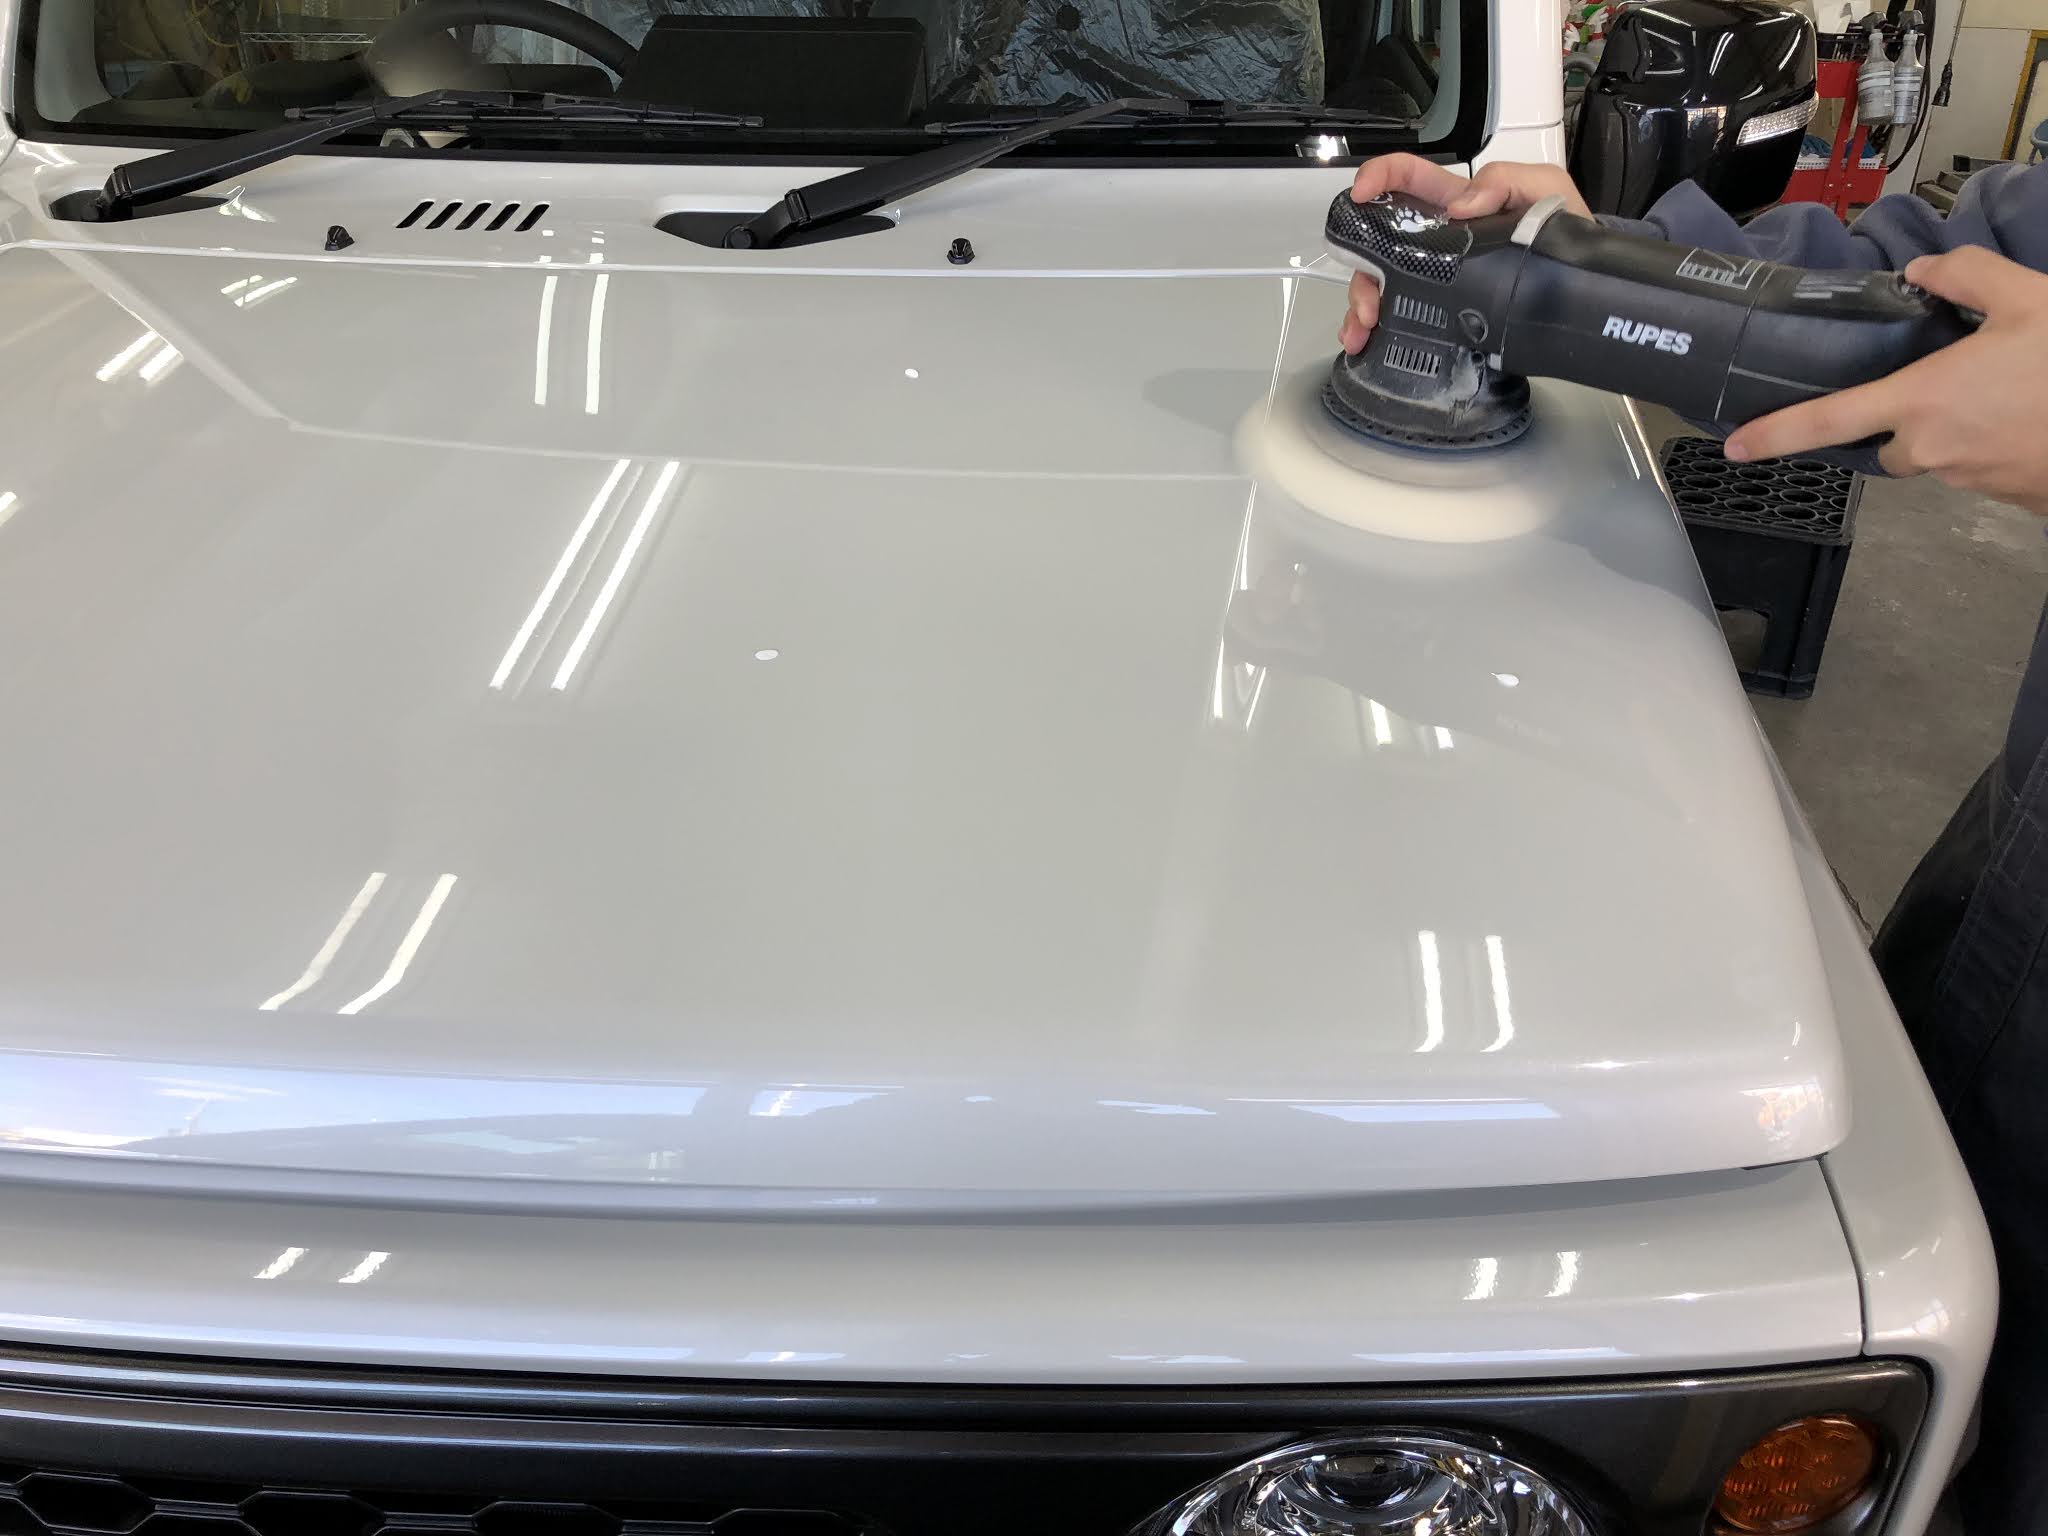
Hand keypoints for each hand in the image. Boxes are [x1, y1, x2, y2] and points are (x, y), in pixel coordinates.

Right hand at [1338, 156, 1592, 354]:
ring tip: (1365, 329)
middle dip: (1360, 264)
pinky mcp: (1440, 308)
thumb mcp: (1544, 188)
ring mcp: (1433, 274)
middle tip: (1369, 297)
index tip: (1362, 193)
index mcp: (1454, 202)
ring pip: (1380, 281)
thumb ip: (1507, 180)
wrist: (1576, 283)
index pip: (1407, 178)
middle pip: (1377, 240)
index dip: (1380, 176)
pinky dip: (1373, 329)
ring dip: (1363, 303)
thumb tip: (1460, 207)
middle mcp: (1435, 238)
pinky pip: (1398, 314)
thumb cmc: (1560, 228)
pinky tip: (1366, 341)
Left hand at [1724, 248, 2047, 514]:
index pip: (1826, 422)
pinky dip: (1991, 442)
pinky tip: (2027, 415)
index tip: (1737, 447)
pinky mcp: (2001, 497)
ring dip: (1956, 426)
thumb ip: (1967, 276)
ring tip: (2008, 391)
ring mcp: (1965, 479)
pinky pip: (1975, 466)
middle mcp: (1930, 449)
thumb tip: (1924, 267)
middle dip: (1907, 413)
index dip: (1775, 435)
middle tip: (1958, 377)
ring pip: (1934, 453)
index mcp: (1921, 401)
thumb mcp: (2028, 299)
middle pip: (1888, 440)